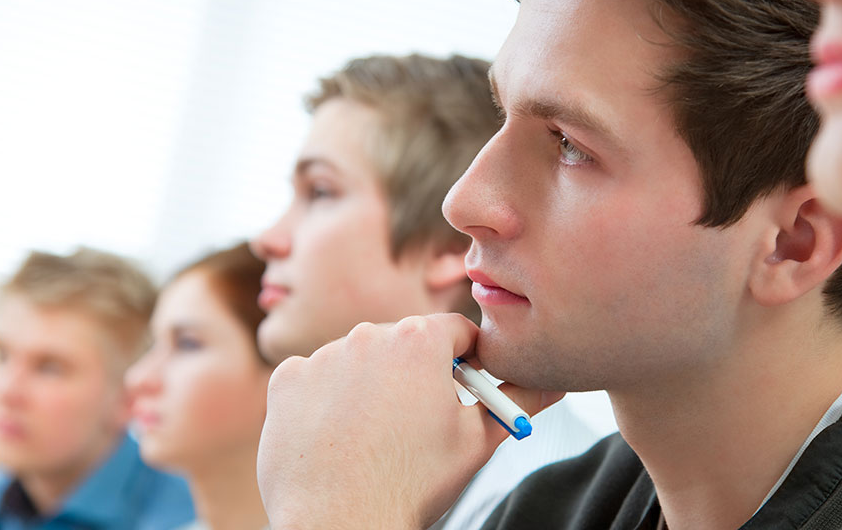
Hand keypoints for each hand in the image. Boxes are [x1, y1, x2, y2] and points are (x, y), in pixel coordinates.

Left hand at [256, 313, 562, 529]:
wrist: (340, 525)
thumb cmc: (411, 485)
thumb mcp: (478, 442)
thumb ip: (517, 402)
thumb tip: (554, 384)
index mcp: (419, 340)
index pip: (456, 331)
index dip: (466, 361)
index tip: (464, 388)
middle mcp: (368, 335)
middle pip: (404, 342)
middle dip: (415, 373)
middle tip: (419, 421)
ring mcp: (322, 356)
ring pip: (358, 361)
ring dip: (370, 385)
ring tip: (375, 435)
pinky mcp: (287, 381)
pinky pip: (315, 379)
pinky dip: (327, 401)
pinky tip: (338, 437)